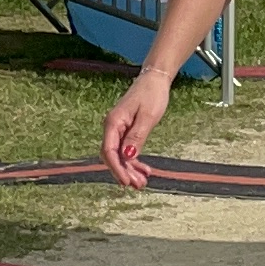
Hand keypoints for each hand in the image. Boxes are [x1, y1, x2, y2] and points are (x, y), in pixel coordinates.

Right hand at [103, 63, 172, 187]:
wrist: (155, 80)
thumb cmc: (151, 94)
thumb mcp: (147, 116)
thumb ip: (137, 136)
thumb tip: (127, 156)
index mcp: (113, 122)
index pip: (109, 151)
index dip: (117, 168)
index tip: (126, 181)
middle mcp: (112, 127)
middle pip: (113, 156)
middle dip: (124, 172)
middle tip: (138, 185)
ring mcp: (119, 130)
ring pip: (120, 156)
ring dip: (129, 170)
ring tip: (142, 182)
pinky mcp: (126, 131)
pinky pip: (127, 150)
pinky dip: (134, 162)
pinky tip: (144, 170)